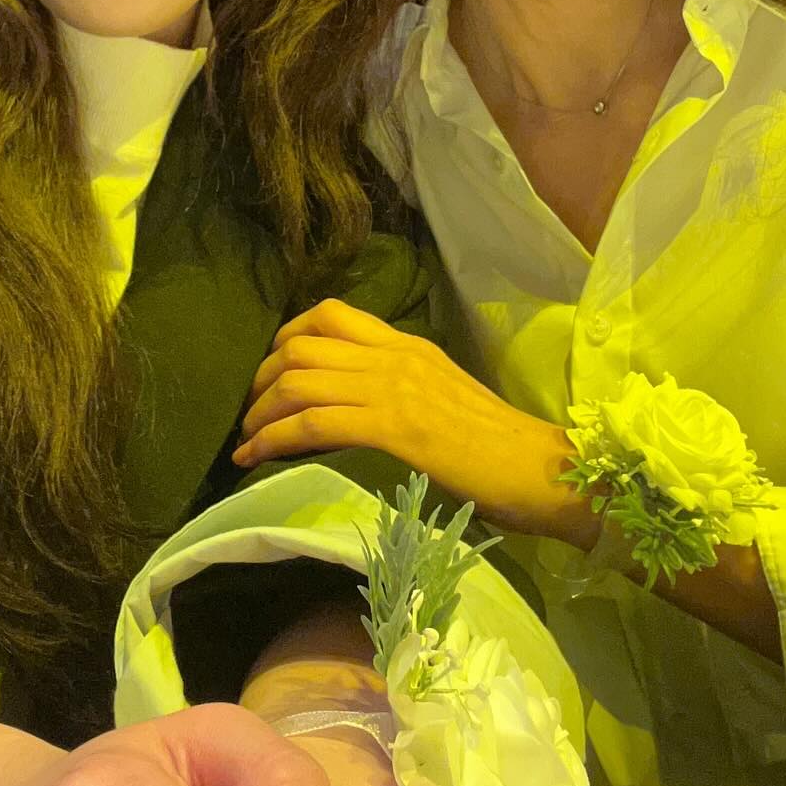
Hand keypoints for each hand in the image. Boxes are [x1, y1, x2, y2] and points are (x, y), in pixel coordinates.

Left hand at [234, 297, 592, 541]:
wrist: (541, 470)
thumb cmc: (499, 449)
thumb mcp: (444, 398)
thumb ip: (402, 390)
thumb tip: (358, 406)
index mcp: (408, 345)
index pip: (330, 314)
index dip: (285, 340)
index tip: (271, 376)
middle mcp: (395, 356)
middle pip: (301, 344)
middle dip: (261, 379)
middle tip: (249, 414)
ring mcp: (393, 388)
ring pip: (299, 380)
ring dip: (259, 412)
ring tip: (245, 442)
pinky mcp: (393, 427)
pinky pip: (312, 422)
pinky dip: (272, 439)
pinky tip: (254, 459)